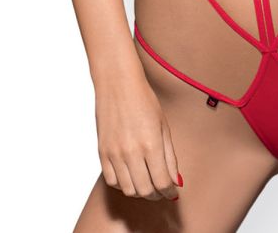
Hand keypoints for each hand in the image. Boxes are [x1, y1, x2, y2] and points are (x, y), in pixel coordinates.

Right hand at [94, 74, 182, 201]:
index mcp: (151, 144)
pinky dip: (123, 184)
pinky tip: (131, 176)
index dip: (169, 191)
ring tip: (148, 183)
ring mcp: (114, 153)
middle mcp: (131, 152)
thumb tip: (175, 181)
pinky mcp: (102, 152)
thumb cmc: (144, 100)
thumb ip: (169, 156)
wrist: (118, 83)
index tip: (173, 191)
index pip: (162, 182)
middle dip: (156, 194)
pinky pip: (112, 180)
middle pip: (145, 190)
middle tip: (162, 190)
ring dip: (140, 191)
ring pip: (128, 189)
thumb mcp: (164, 126)